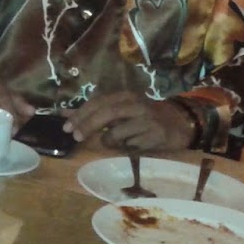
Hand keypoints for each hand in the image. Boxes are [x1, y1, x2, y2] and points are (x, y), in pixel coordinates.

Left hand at [64, 92, 196, 151]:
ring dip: (109, 141)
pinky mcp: (156, 137)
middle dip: (87, 126)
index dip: (80, 114)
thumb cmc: (143, 116)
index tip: (66, 126)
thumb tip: (63, 114)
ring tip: (115, 141)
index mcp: (125, 96)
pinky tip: (133, 144)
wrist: (180, 122)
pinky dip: (126, 148)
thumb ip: (93, 112)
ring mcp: (147, 121)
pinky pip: (130, 146)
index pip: (97, 103)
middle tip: (75, 137)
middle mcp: (136, 105)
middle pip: (106, 114)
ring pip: (116, 134)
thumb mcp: (120, 109)